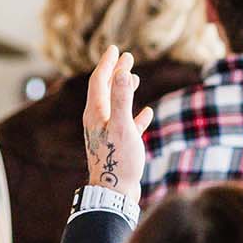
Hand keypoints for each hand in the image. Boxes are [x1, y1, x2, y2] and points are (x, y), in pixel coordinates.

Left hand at [83, 45, 151, 201]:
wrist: (115, 193)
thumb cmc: (119, 161)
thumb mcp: (122, 126)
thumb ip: (122, 99)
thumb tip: (123, 72)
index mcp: (96, 113)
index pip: (99, 81)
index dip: (107, 63)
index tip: (115, 48)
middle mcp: (98, 121)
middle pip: (105, 90)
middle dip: (115, 72)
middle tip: (127, 57)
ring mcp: (107, 134)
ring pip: (115, 105)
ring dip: (124, 90)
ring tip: (135, 79)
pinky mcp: (118, 146)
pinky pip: (127, 125)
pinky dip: (135, 115)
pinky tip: (146, 114)